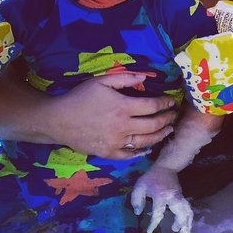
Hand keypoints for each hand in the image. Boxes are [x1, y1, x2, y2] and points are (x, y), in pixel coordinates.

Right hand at [51, 73, 178, 158]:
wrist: (58, 120)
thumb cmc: (80, 97)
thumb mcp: (101, 81)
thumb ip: (124, 78)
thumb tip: (145, 77)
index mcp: (123, 107)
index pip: (152, 106)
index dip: (165, 103)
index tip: (171, 102)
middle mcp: (123, 126)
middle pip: (153, 125)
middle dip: (167, 119)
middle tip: (174, 116)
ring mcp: (116, 142)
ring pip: (145, 142)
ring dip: (160, 135)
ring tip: (168, 130)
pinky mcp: (108, 153)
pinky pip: (130, 155)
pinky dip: (141, 151)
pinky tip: (149, 147)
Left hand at [131, 166, 192, 232]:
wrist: (165, 167)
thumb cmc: (151, 178)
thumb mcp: (140, 186)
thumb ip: (137, 200)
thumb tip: (138, 213)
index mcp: (160, 196)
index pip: (158, 213)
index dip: (154, 223)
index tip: (149, 231)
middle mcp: (172, 197)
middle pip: (180, 212)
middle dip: (181, 224)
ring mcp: (179, 196)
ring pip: (187, 210)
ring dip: (188, 221)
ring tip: (186, 232)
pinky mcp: (182, 196)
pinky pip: (187, 208)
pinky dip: (188, 216)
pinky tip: (187, 224)